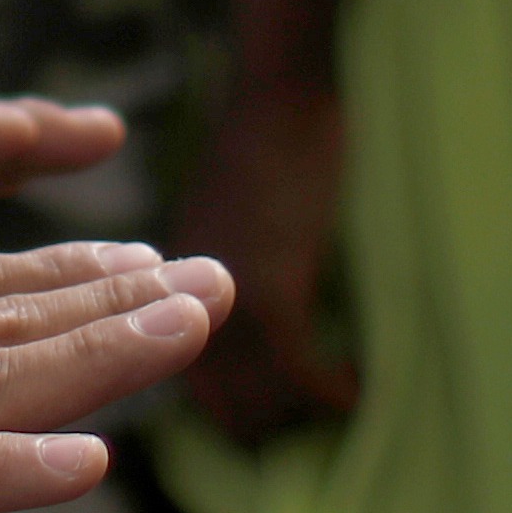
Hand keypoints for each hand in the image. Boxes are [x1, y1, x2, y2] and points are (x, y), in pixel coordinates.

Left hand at [176, 80, 357, 442]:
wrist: (281, 92)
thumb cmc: (269, 139)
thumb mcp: (232, 219)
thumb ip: (229, 272)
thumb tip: (257, 321)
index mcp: (161, 286)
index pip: (187, 378)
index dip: (236, 404)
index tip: (278, 408)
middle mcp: (178, 304)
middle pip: (217, 402)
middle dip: (267, 421)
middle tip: (314, 411)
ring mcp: (219, 302)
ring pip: (253, 400)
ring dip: (296, 412)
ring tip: (334, 395)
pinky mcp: (268, 293)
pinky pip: (297, 373)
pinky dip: (327, 391)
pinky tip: (350, 385)